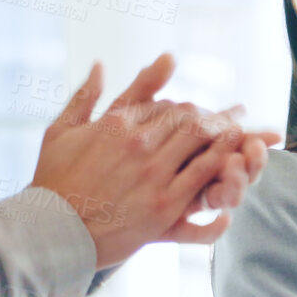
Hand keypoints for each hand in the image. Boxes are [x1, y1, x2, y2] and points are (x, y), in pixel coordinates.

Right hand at [29, 55, 279, 268]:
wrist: (50, 232)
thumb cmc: (52, 182)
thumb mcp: (61, 130)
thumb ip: (86, 95)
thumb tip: (101, 65)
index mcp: (117, 123)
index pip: (166, 104)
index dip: (189, 105)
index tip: (202, 107)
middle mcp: (139, 144)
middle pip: (191, 119)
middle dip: (217, 115)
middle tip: (237, 114)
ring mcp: (154, 174)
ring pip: (203, 142)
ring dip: (228, 135)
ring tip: (246, 133)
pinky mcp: (164, 206)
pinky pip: (204, 179)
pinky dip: (224, 167)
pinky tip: (238, 163)